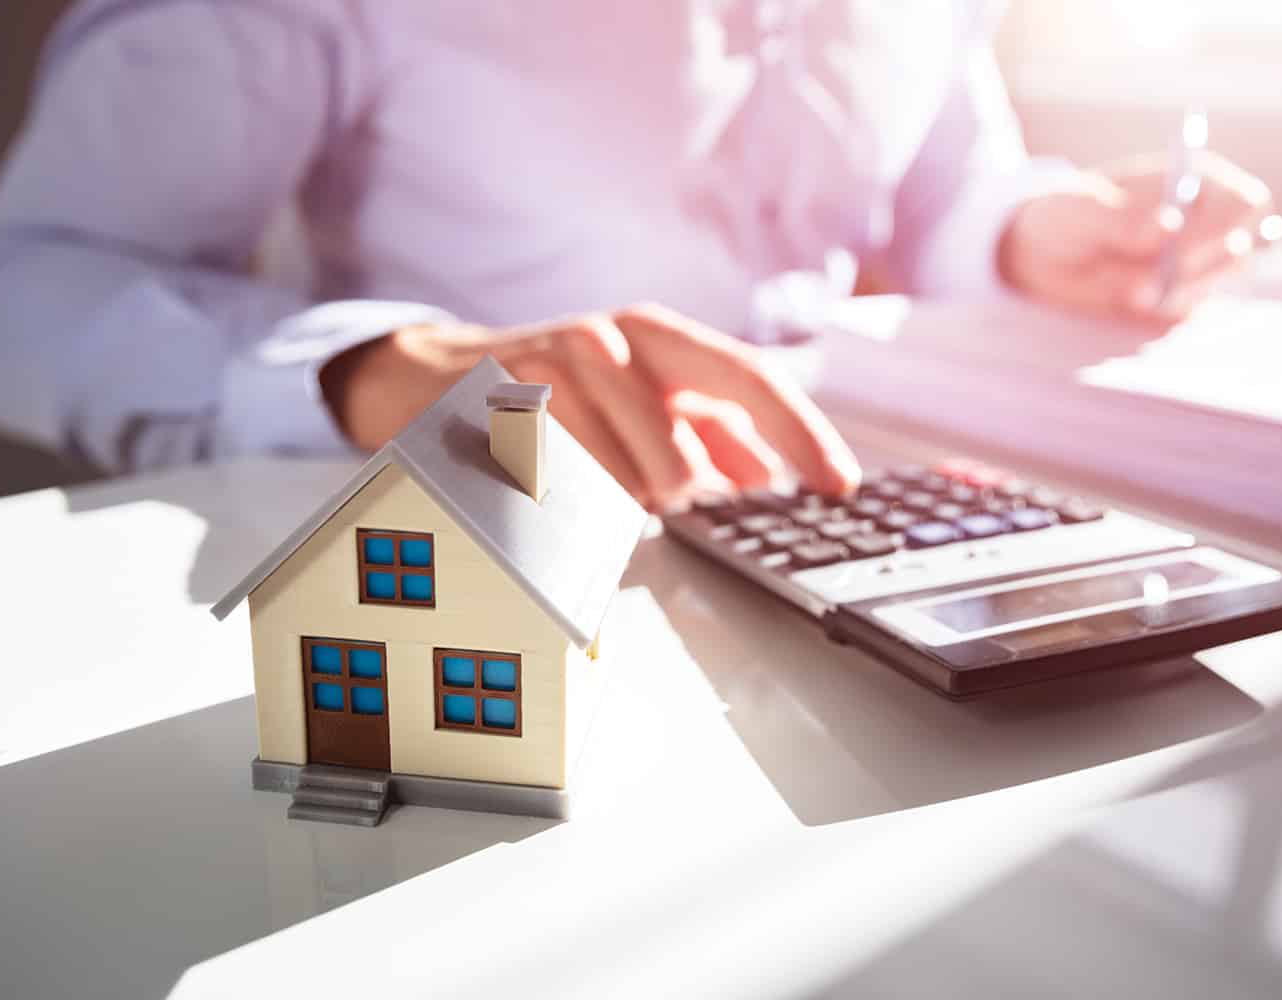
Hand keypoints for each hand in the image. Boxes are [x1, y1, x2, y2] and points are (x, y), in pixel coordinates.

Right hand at [320, 303, 860, 509]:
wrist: (441, 377)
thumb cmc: (559, 395)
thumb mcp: (640, 401)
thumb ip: (707, 432)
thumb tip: (765, 475)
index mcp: (660, 337)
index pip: (751, 378)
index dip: (803, 432)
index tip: (840, 483)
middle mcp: (618, 337)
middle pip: (700, 407)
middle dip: (701, 471)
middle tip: (681, 499)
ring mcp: (560, 360)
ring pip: (633, 460)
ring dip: (630, 490)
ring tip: (598, 481)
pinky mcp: (508, 397)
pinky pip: (570, 475)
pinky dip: (576, 493)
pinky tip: (553, 476)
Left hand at [998, 152, 1274, 321]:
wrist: (1042, 255)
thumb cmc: (1066, 216)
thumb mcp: (1081, 211)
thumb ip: (1121, 219)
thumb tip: (1169, 224)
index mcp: (1195, 181)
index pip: (1247, 202)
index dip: (1225, 228)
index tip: (1181, 250)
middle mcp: (1207, 219)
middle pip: (1241, 248)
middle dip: (1203, 269)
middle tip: (1154, 279)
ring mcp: (1197, 260)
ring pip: (1220, 282)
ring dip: (1182, 292)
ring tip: (1135, 291)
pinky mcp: (1180, 294)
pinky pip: (1192, 308)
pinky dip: (1166, 308)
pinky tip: (1135, 300)